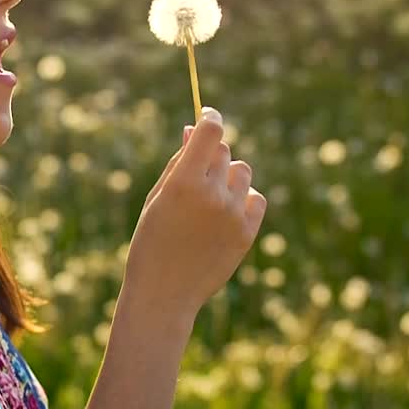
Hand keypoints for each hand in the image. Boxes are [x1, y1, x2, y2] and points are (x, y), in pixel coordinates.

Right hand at [122, 107, 267, 324]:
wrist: (164, 294)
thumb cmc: (152, 240)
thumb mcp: (157, 197)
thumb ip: (178, 161)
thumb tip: (193, 128)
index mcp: (184, 182)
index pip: (210, 131)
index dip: (210, 117)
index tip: (207, 115)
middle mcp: (212, 195)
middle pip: (224, 150)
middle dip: (211, 155)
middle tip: (196, 178)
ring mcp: (233, 215)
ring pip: (242, 172)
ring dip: (228, 176)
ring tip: (209, 201)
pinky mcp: (248, 233)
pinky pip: (256, 198)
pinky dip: (243, 200)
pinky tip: (225, 214)